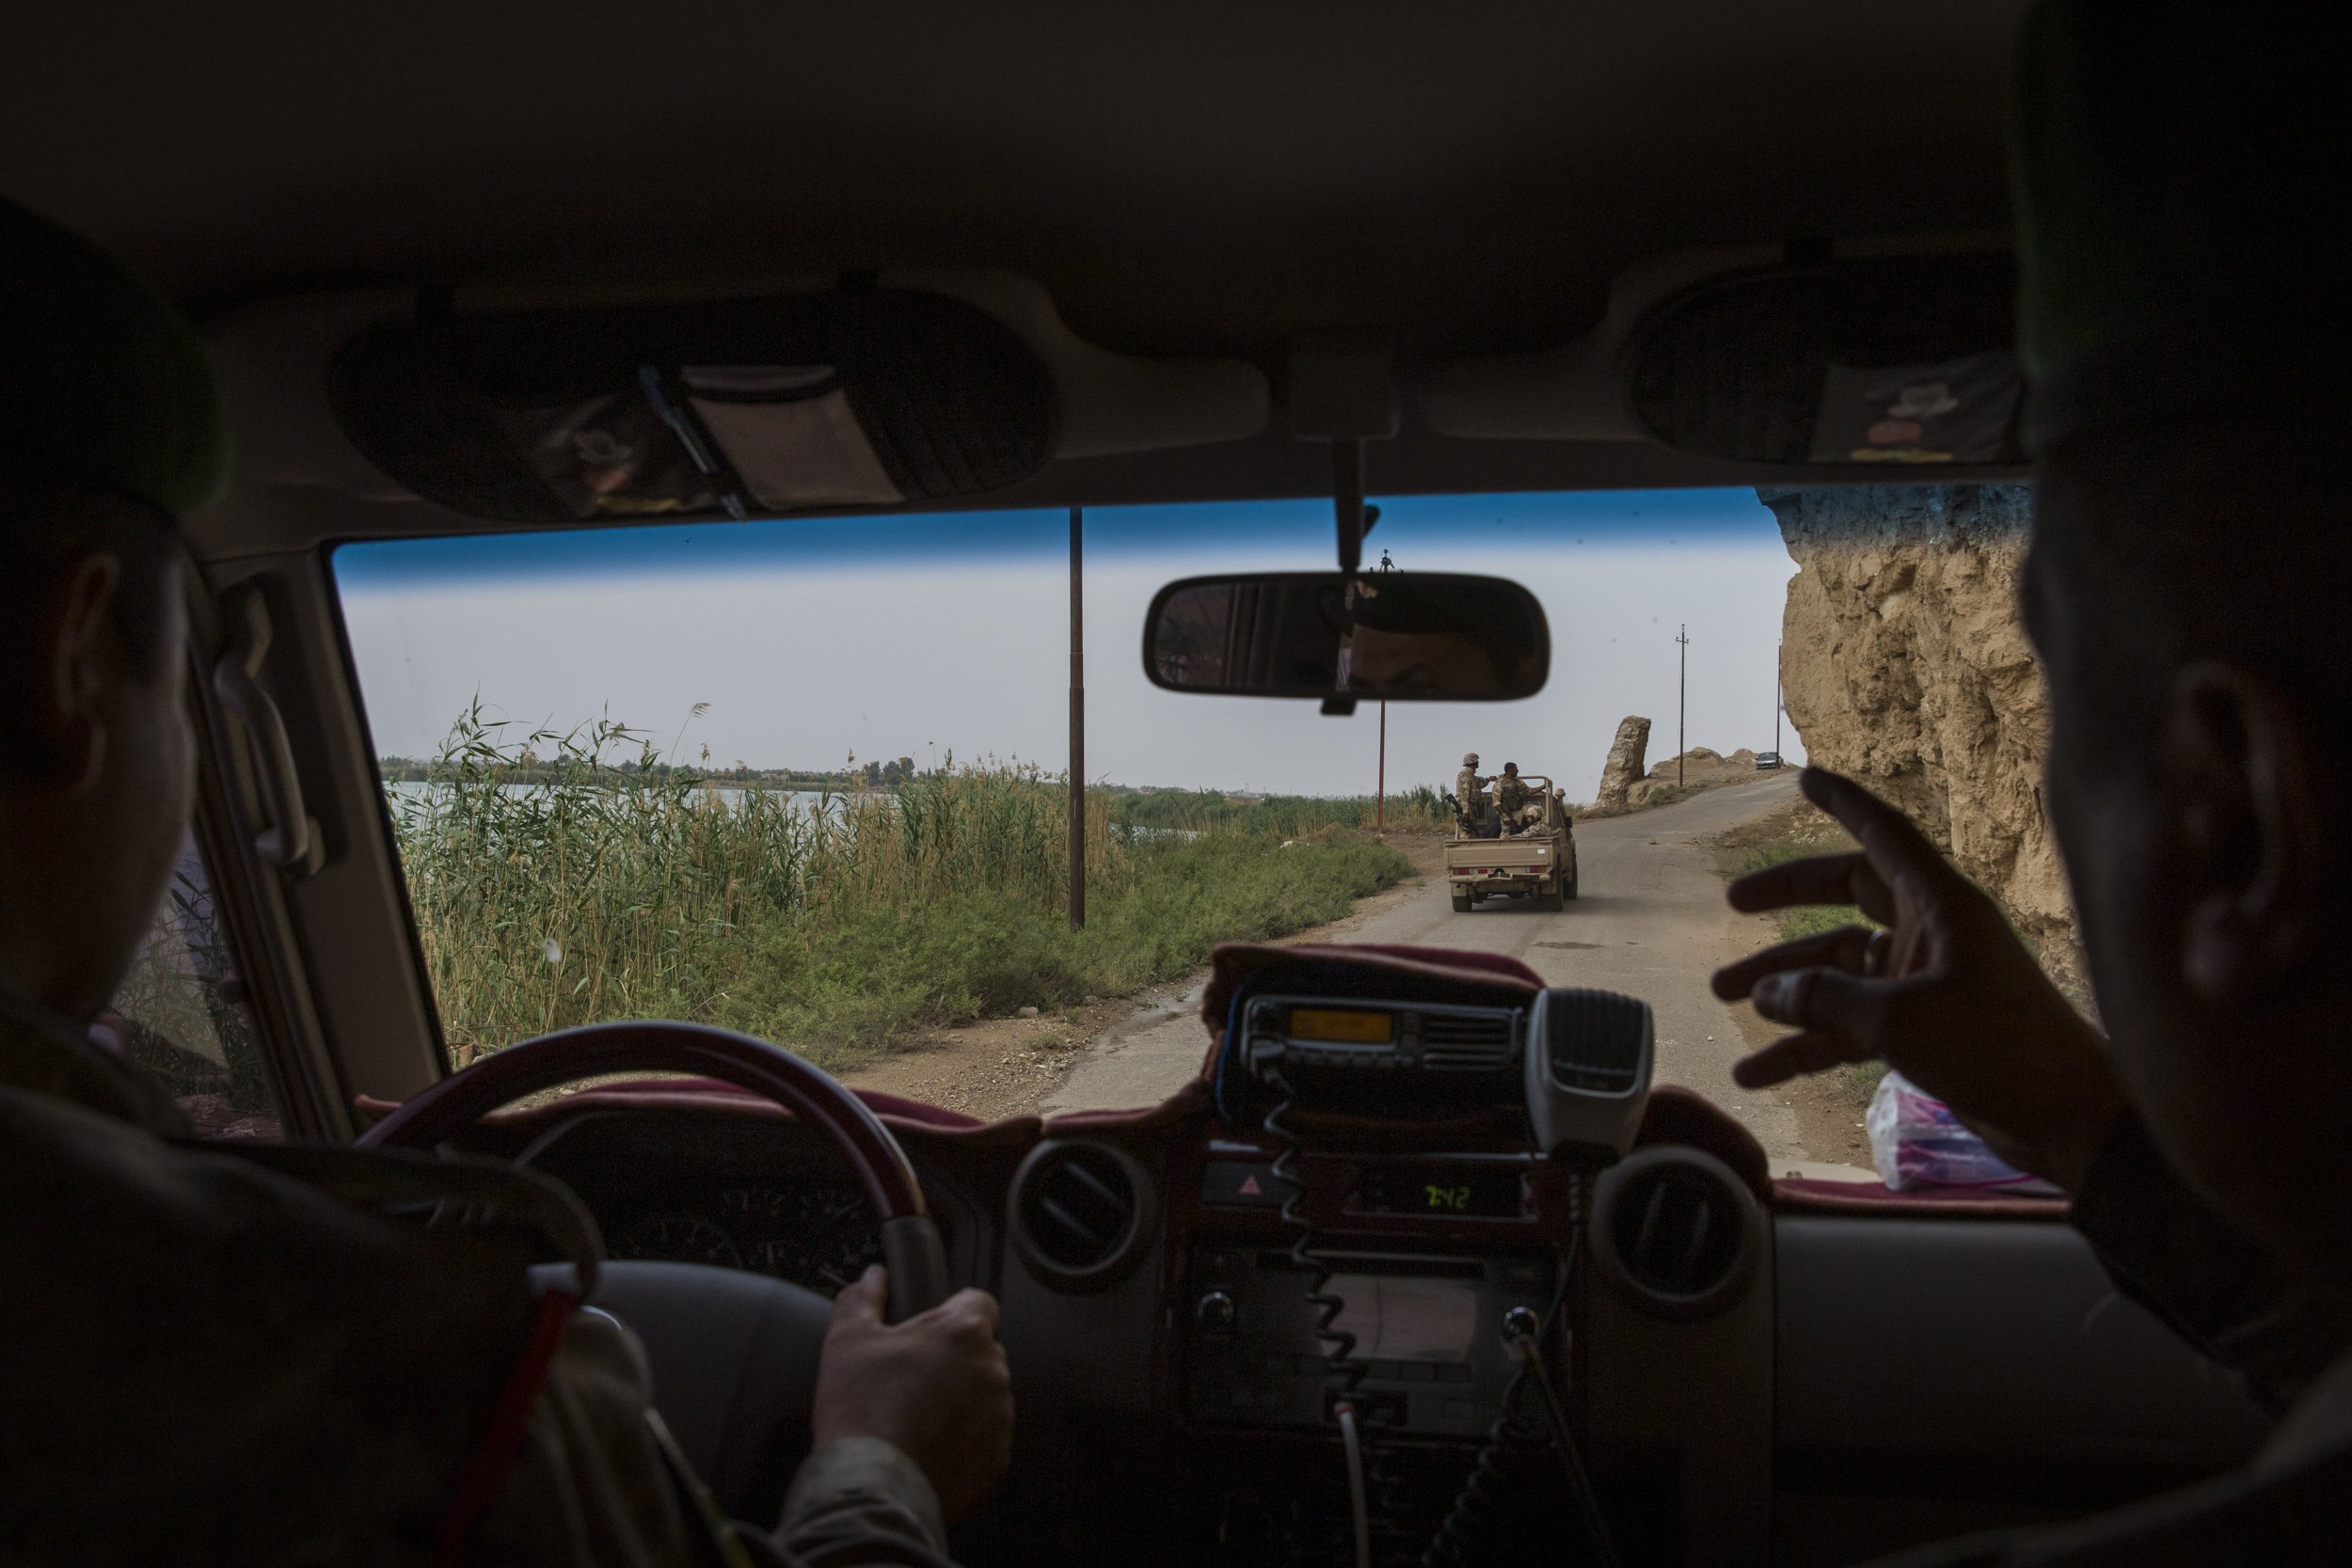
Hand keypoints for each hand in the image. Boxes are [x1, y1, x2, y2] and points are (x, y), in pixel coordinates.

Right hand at [811, 1266, 1012, 1520]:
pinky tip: (928, 1445)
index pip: (978, 1302)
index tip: (930, 1328)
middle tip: (911, 1377)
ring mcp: (1000, 1415)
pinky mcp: (998, 1456)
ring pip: (985, 1393)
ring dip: (960, 1398)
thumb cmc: (861, 1409)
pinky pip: (986, 1435)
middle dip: (952, 1358)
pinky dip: (964, 1437)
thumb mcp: (847, 1339)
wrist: (872, 1484)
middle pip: (980, 1350)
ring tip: (916, 1416)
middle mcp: (992, 1369)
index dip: (952, 1311)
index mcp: (963, 1332)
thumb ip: (862, 1298)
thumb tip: (873, 1277)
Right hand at [1709, 768, 2124, 1189]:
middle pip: (1847, 898)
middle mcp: (1930, 934)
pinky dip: (1805, 1047)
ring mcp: (1925, 983)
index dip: (1843, 804)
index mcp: (1939, 907)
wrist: (2069, 1120)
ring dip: (1785, 986)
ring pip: (1839, 971)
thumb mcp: (1902, 1019)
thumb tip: (1766, 992)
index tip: (1804, 778)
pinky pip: (1847, 1027)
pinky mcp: (1922, 1031)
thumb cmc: (1999, 1048)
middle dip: (1788, 901)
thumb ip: (1826, 1000)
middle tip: (1732, 903)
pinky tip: (1757, 1071)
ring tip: (1724, 997)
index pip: (1883, 836)